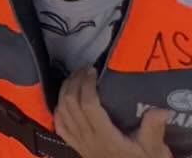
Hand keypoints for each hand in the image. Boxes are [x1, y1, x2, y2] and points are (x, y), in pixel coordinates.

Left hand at [55, 65, 171, 156]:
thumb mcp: (154, 150)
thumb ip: (154, 129)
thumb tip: (161, 110)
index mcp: (106, 137)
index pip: (88, 105)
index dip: (86, 84)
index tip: (93, 71)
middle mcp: (88, 138)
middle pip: (71, 103)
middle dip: (75, 81)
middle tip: (85, 70)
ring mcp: (79, 143)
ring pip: (62, 110)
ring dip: (65, 90)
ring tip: (76, 78)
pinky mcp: (76, 147)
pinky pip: (60, 125)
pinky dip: (59, 109)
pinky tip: (65, 100)